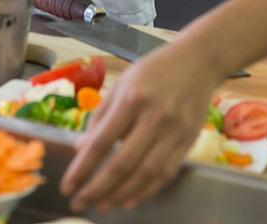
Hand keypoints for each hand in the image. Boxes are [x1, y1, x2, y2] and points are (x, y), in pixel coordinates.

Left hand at [62, 37, 224, 210]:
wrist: (199, 61)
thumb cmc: (154, 70)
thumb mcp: (122, 84)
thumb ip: (101, 116)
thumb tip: (81, 150)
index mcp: (132, 98)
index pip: (102, 141)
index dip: (83, 168)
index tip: (67, 186)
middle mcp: (154, 116)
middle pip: (123, 163)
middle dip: (97, 188)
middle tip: (79, 203)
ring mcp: (174, 130)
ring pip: (145, 173)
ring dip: (121, 194)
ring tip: (102, 205)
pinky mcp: (189, 141)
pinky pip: (166, 173)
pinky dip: (147, 190)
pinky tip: (130, 200)